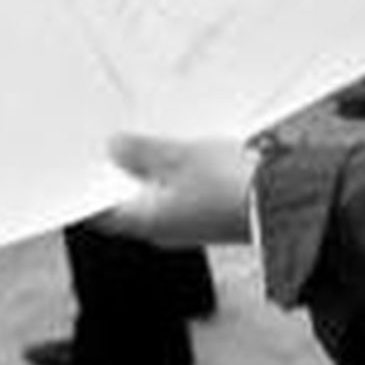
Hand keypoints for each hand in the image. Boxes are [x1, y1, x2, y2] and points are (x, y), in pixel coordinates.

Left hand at [95, 133, 255, 247]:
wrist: (281, 201)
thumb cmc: (231, 188)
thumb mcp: (179, 158)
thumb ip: (142, 153)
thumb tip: (115, 148)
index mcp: (148, 222)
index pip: (104, 210)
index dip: (91, 187)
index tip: (84, 162)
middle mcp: (165, 228)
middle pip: (131, 198)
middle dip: (123, 170)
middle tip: (115, 139)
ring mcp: (189, 220)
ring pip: (158, 191)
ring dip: (151, 167)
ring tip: (150, 136)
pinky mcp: (210, 209)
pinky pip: (182, 189)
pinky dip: (176, 170)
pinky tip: (182, 146)